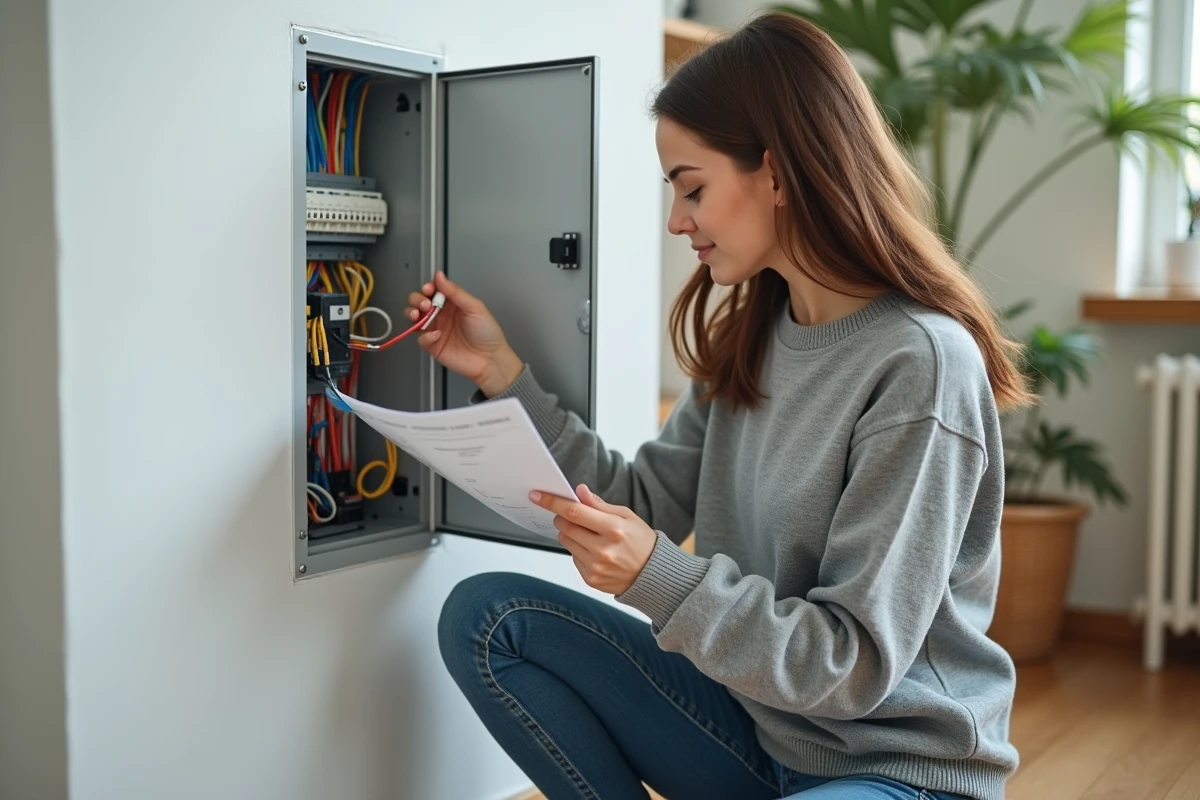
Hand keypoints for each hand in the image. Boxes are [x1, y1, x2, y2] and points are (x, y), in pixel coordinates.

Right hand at [405, 271, 523, 396]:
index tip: (428, 289)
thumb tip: (440, 276)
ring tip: (417, 314)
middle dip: (417, 299)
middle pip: (419, 302)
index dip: (427, 288)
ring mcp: (436, 330)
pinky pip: (421, 339)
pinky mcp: (433, 346)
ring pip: (414, 318)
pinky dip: (425, 336)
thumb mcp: (474, 307)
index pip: (433, 290)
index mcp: (452, 303)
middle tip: (425, 304)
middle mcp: (442, 315)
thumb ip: (456, 292)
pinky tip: (436, 335)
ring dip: (412, 314)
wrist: (490, 359)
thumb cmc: (487, 333)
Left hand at [530, 484, 656, 594]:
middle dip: (561, 517)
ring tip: (588, 534)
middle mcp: (603, 550)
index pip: (575, 512)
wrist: (653, 576)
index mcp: (614, 529)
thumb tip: (580, 492)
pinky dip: (578, 550)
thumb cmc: (642, 542)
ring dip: (569, 533)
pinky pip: (573, 557)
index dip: (553, 502)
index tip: (538, 495)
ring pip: (566, 542)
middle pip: (566, 527)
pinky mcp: (591, 578)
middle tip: (568, 514)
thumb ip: (600, 505)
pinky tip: (595, 550)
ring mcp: (596, 566)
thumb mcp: (627, 516)